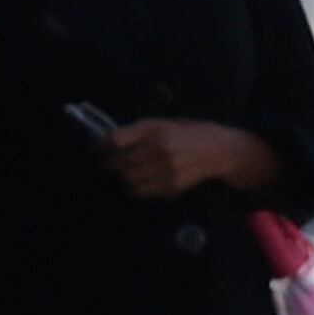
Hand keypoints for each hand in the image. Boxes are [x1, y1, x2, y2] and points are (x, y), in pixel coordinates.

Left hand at [101, 118, 278, 200]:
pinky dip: (133, 188)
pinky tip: (134, 182)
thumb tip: (107, 142)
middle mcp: (159, 150)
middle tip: (104, 165)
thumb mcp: (162, 123)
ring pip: (128, 180)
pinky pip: (141, 192)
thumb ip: (137, 131)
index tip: (96, 150)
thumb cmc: (187, 132)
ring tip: (120, 174)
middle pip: (119, 163)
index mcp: (155, 130)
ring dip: (120, 178)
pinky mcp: (170, 187)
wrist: (217, 151)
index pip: (116, 141)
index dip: (101, 147)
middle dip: (108, 165)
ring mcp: (165, 171)